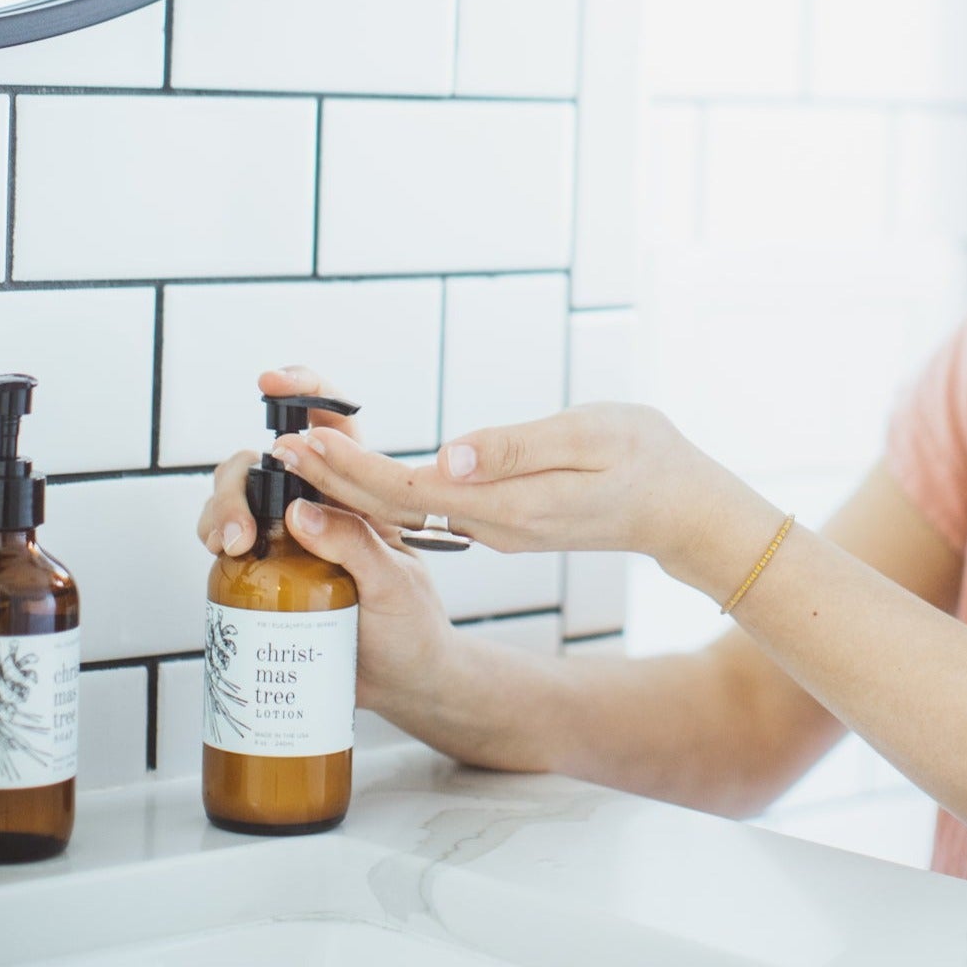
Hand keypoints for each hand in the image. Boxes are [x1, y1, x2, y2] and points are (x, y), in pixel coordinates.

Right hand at [196, 364, 458, 718]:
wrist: (404, 684)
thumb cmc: (413, 628)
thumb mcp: (395, 584)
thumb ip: (355, 547)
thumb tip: (299, 513)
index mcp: (362, 495)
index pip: (333, 428)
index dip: (304, 393)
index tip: (273, 382)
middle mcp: (321, 509)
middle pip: (263, 464)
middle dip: (239, 480)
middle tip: (239, 530)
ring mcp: (290, 541)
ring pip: (238, 500)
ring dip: (220, 511)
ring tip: (231, 547)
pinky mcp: (267, 575)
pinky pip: (228, 545)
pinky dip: (215, 542)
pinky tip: (224, 561)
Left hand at [270, 400, 746, 570]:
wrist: (687, 512)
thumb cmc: (652, 464)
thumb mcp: (594, 438)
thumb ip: (517, 449)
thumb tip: (448, 457)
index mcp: (512, 507)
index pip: (411, 489)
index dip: (351, 467)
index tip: (303, 441)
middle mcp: (495, 526)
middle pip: (396, 505)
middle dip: (334, 475)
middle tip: (279, 443)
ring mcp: (499, 528)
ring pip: (409, 509)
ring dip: (353, 481)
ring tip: (305, 452)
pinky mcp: (504, 520)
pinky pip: (432, 508)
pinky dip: (388, 486)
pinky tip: (362, 471)